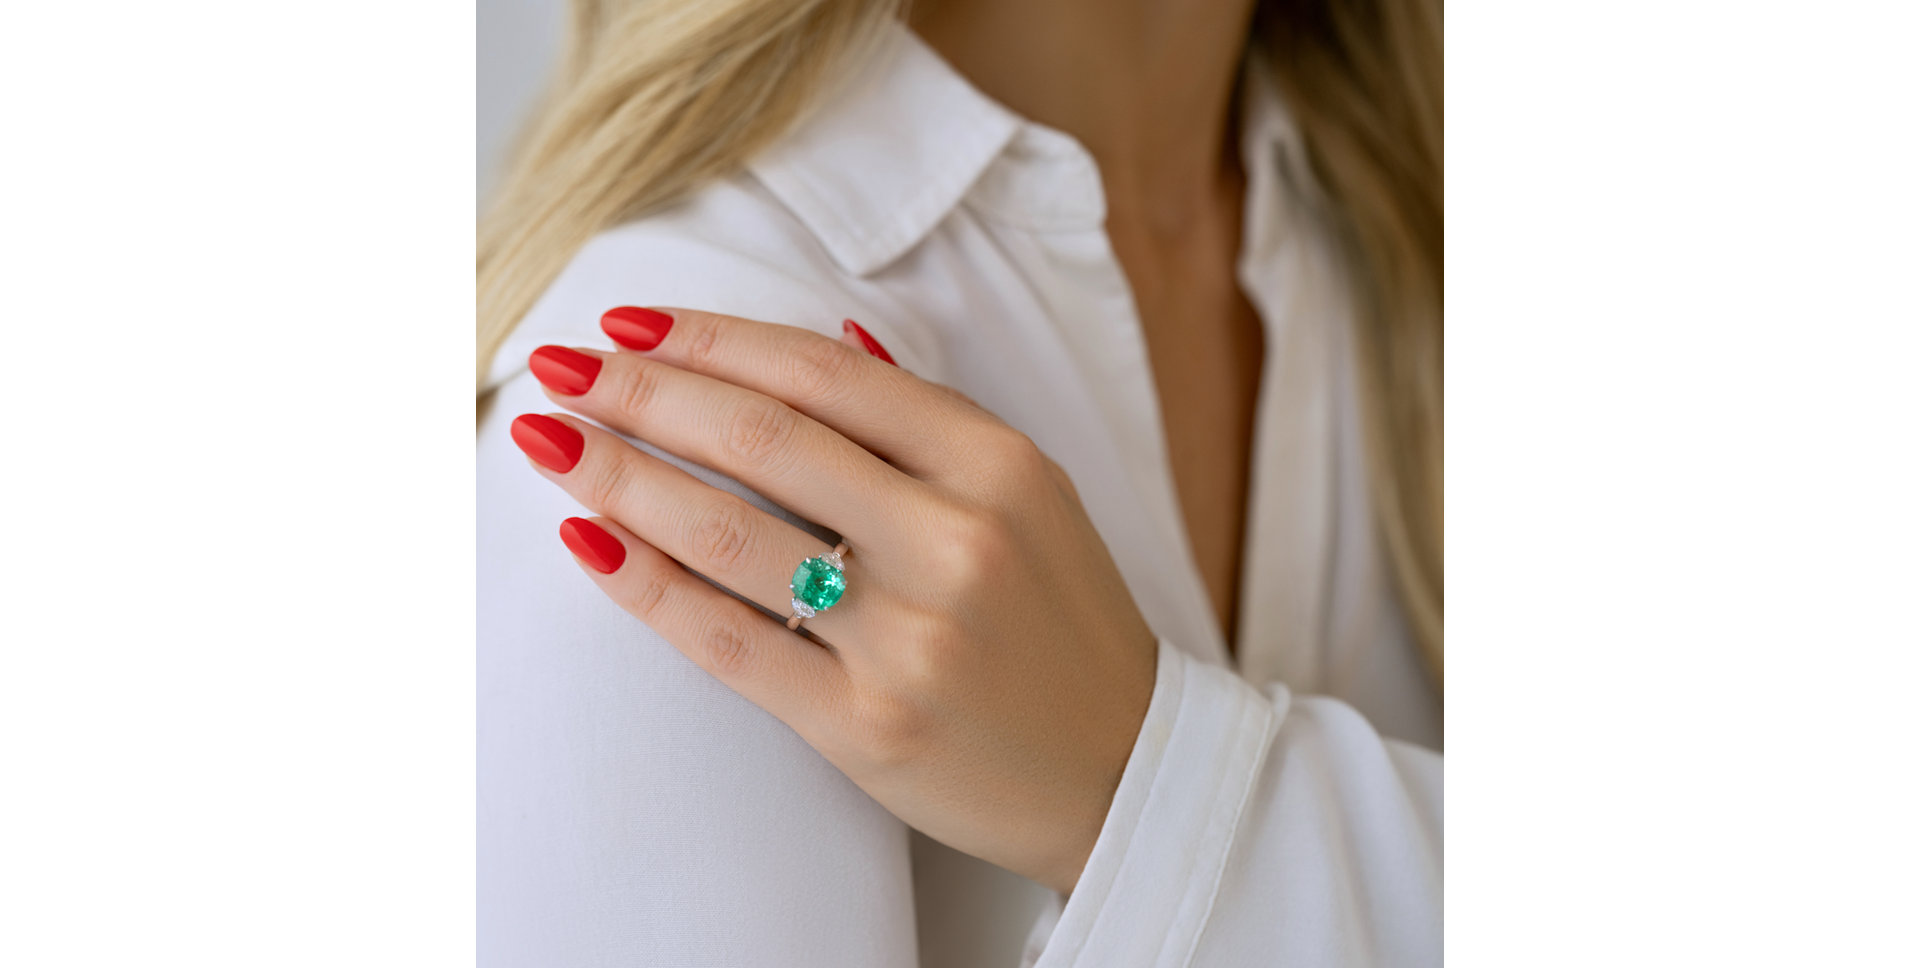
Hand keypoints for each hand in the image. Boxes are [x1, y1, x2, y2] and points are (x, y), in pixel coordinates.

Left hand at [511, 307, 1158, 892]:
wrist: (1122, 770)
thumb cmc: (1062, 622)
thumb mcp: (1030, 494)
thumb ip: (927, 418)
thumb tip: (825, 332)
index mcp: (996, 463)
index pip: (822, 372)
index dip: (709, 338)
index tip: (628, 324)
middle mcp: (955, 538)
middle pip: (762, 436)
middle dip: (640, 391)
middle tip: (559, 367)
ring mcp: (910, 636)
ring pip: (729, 531)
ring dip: (618, 476)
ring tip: (548, 441)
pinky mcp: (866, 723)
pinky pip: (727, 638)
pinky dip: (645, 585)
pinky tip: (587, 544)